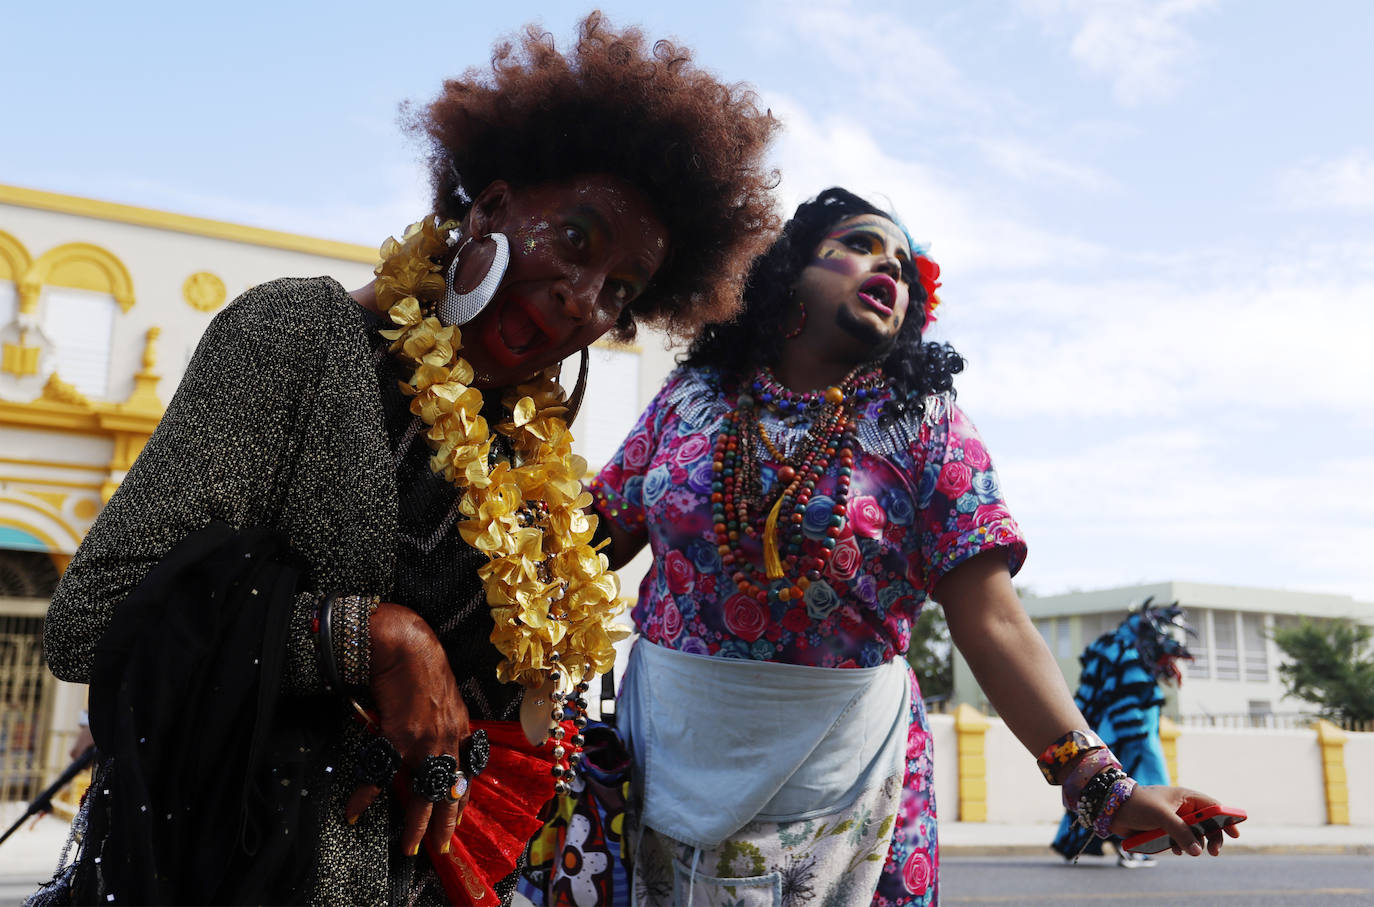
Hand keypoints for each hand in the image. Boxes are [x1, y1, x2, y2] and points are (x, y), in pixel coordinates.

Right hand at [344, 602, 470, 856]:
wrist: (405, 644)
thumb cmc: (421, 663)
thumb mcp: (443, 695)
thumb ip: (441, 719)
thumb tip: (432, 734)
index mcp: (459, 727)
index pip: (466, 771)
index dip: (462, 796)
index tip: (459, 815)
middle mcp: (448, 737)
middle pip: (450, 789)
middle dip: (446, 821)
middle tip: (441, 845)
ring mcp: (426, 739)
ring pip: (425, 791)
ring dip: (416, 822)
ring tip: (410, 846)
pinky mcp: (400, 734)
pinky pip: (382, 773)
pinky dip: (365, 794)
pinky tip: (355, 810)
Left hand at [1110, 786, 1240, 855]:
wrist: (1111, 809)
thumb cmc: (1137, 804)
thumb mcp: (1161, 816)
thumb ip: (1181, 832)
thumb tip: (1197, 851)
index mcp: (1185, 797)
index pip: (1213, 806)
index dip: (1226, 818)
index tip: (1235, 833)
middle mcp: (1182, 807)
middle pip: (1207, 824)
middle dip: (1212, 837)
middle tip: (1213, 852)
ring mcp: (1174, 818)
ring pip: (1194, 834)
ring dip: (1195, 844)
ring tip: (1189, 851)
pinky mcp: (1164, 829)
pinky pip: (1180, 840)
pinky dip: (1182, 846)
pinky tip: (1177, 850)